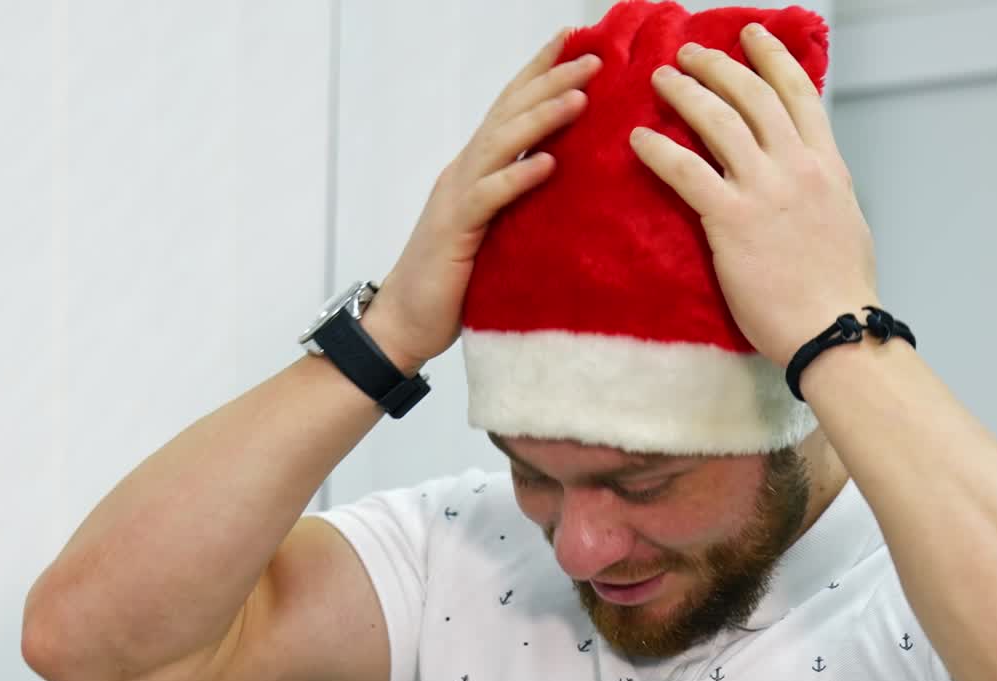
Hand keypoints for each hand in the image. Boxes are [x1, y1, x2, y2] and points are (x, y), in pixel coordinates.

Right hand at [369, 29, 601, 370]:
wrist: (404, 322)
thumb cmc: (449, 284)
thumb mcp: (491, 234)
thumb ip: (514, 204)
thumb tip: (556, 183)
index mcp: (474, 170)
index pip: (508, 110)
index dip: (538, 72)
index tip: (573, 41)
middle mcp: (463, 173)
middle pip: (508, 114)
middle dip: (548, 80)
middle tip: (593, 57)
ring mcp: (455, 198)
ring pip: (499, 145)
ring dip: (541, 118)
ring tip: (579, 97)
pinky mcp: (454, 231)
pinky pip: (488, 197)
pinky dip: (518, 178)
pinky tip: (547, 165)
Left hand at [628, 23, 879, 369]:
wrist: (833, 328)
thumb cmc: (838, 292)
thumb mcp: (843, 225)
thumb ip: (821, 195)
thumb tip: (808, 188)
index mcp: (826, 167)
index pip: (799, 95)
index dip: (772, 60)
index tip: (753, 39)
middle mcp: (796, 167)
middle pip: (753, 97)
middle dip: (719, 67)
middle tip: (692, 53)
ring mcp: (763, 190)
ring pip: (719, 122)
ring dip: (686, 93)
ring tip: (662, 78)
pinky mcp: (731, 221)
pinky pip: (688, 172)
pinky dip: (660, 150)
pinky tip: (638, 139)